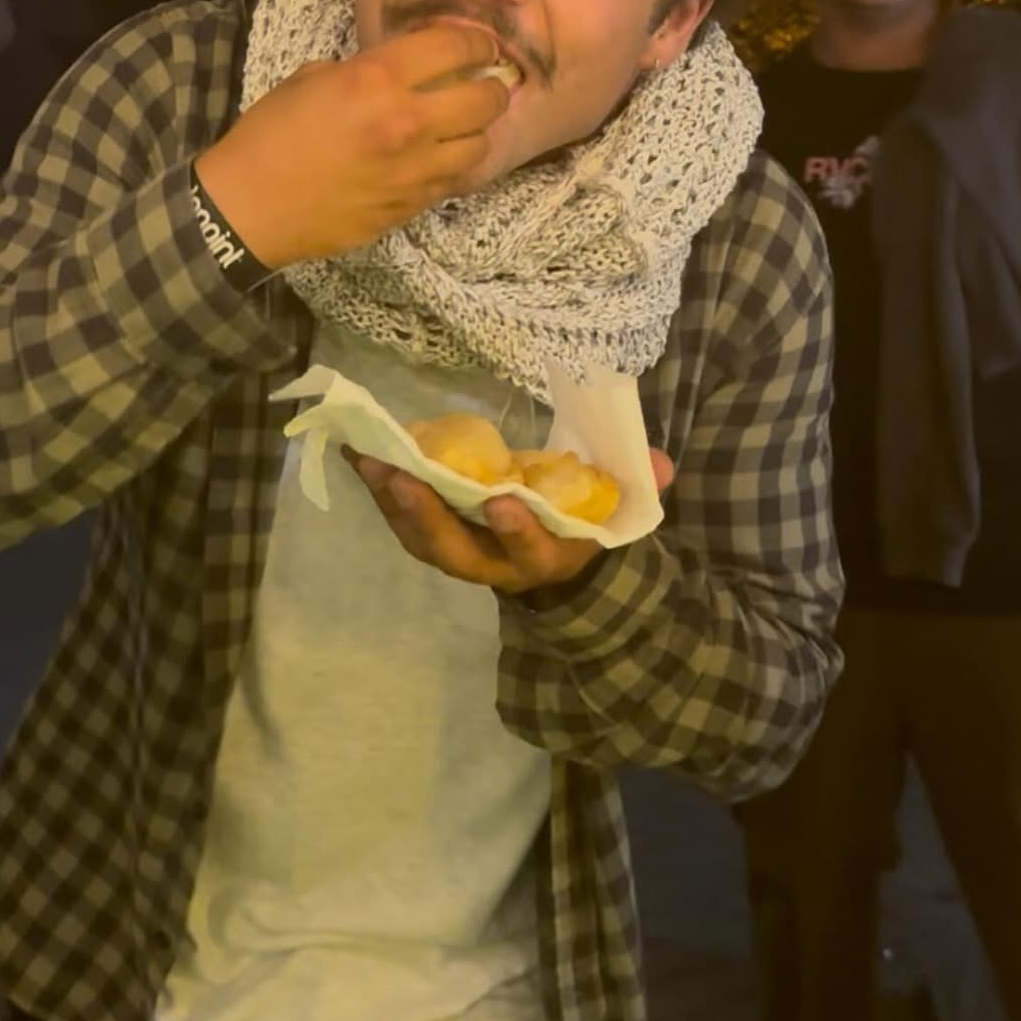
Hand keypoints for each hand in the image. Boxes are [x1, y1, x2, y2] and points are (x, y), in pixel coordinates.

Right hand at [195, 23, 510, 267]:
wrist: (249, 208)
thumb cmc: (268, 135)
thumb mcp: (310, 79)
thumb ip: (363, 70)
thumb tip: (398, 72)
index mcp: (377, 79)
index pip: (456, 46)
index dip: (476, 41)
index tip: (478, 45)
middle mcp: (408, 121)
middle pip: (486, 98)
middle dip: (489, 86)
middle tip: (479, 84)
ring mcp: (415, 169)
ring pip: (481, 145)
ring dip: (475, 131)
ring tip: (460, 126)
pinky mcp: (412, 206)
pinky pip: (455, 180)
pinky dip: (454, 165)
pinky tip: (438, 158)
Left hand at [345, 448, 675, 596]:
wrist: (557, 566)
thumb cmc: (583, 525)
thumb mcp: (617, 510)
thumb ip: (638, 487)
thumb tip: (660, 464)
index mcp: (546, 556)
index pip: (532, 551)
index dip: (518, 531)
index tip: (503, 501)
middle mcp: (497, 565)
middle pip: (457, 553)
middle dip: (429, 517)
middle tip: (404, 477)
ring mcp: (462, 555)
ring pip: (422, 540)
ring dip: (393, 503)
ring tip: (370, 461)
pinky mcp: (435, 538)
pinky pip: (404, 520)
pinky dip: (382, 492)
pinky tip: (360, 454)